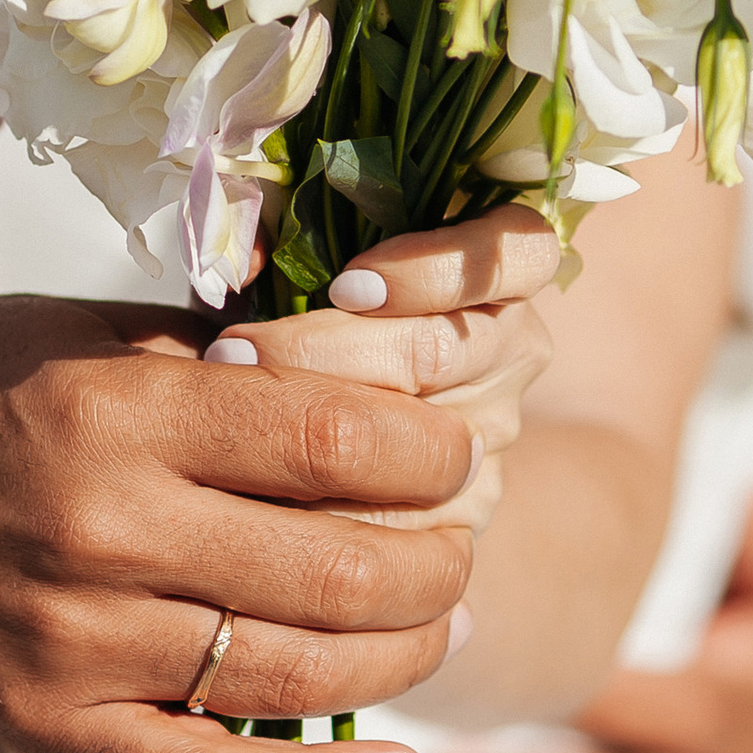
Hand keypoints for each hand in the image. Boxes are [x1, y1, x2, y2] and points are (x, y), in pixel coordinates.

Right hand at [0, 212, 555, 752]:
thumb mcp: (91, 332)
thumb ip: (230, 364)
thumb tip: (394, 380)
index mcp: (116, 414)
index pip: (342, 440)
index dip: (433, 451)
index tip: (451, 450)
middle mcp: (97, 535)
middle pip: (347, 570)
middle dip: (443, 557)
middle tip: (459, 538)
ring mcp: (67, 650)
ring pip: (301, 677)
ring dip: (406, 654)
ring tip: (433, 620)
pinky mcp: (39, 735)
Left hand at [191, 211, 559, 535]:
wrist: (333, 407)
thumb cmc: (310, 304)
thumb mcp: (312, 253)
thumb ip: (293, 233)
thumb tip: (250, 254)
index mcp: (501, 273)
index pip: (520, 253)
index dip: (437, 269)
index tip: (344, 285)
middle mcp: (514, 353)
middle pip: (442, 351)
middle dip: (326, 350)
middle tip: (234, 349)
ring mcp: (495, 436)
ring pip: (425, 440)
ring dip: (318, 428)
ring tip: (231, 412)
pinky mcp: (466, 510)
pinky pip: (410, 518)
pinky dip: (333, 505)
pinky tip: (266, 487)